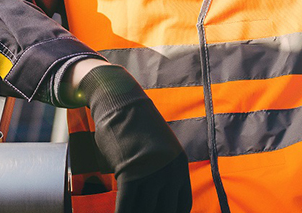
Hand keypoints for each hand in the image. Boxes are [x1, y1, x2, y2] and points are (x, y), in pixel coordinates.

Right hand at [78, 64, 191, 212]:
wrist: (120, 100)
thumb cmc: (132, 128)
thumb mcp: (156, 150)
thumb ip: (160, 174)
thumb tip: (153, 200)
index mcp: (180, 166)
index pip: (182, 206)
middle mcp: (171, 170)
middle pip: (164, 212)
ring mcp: (153, 171)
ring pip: (144, 211)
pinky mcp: (132, 171)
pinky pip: (127, 206)